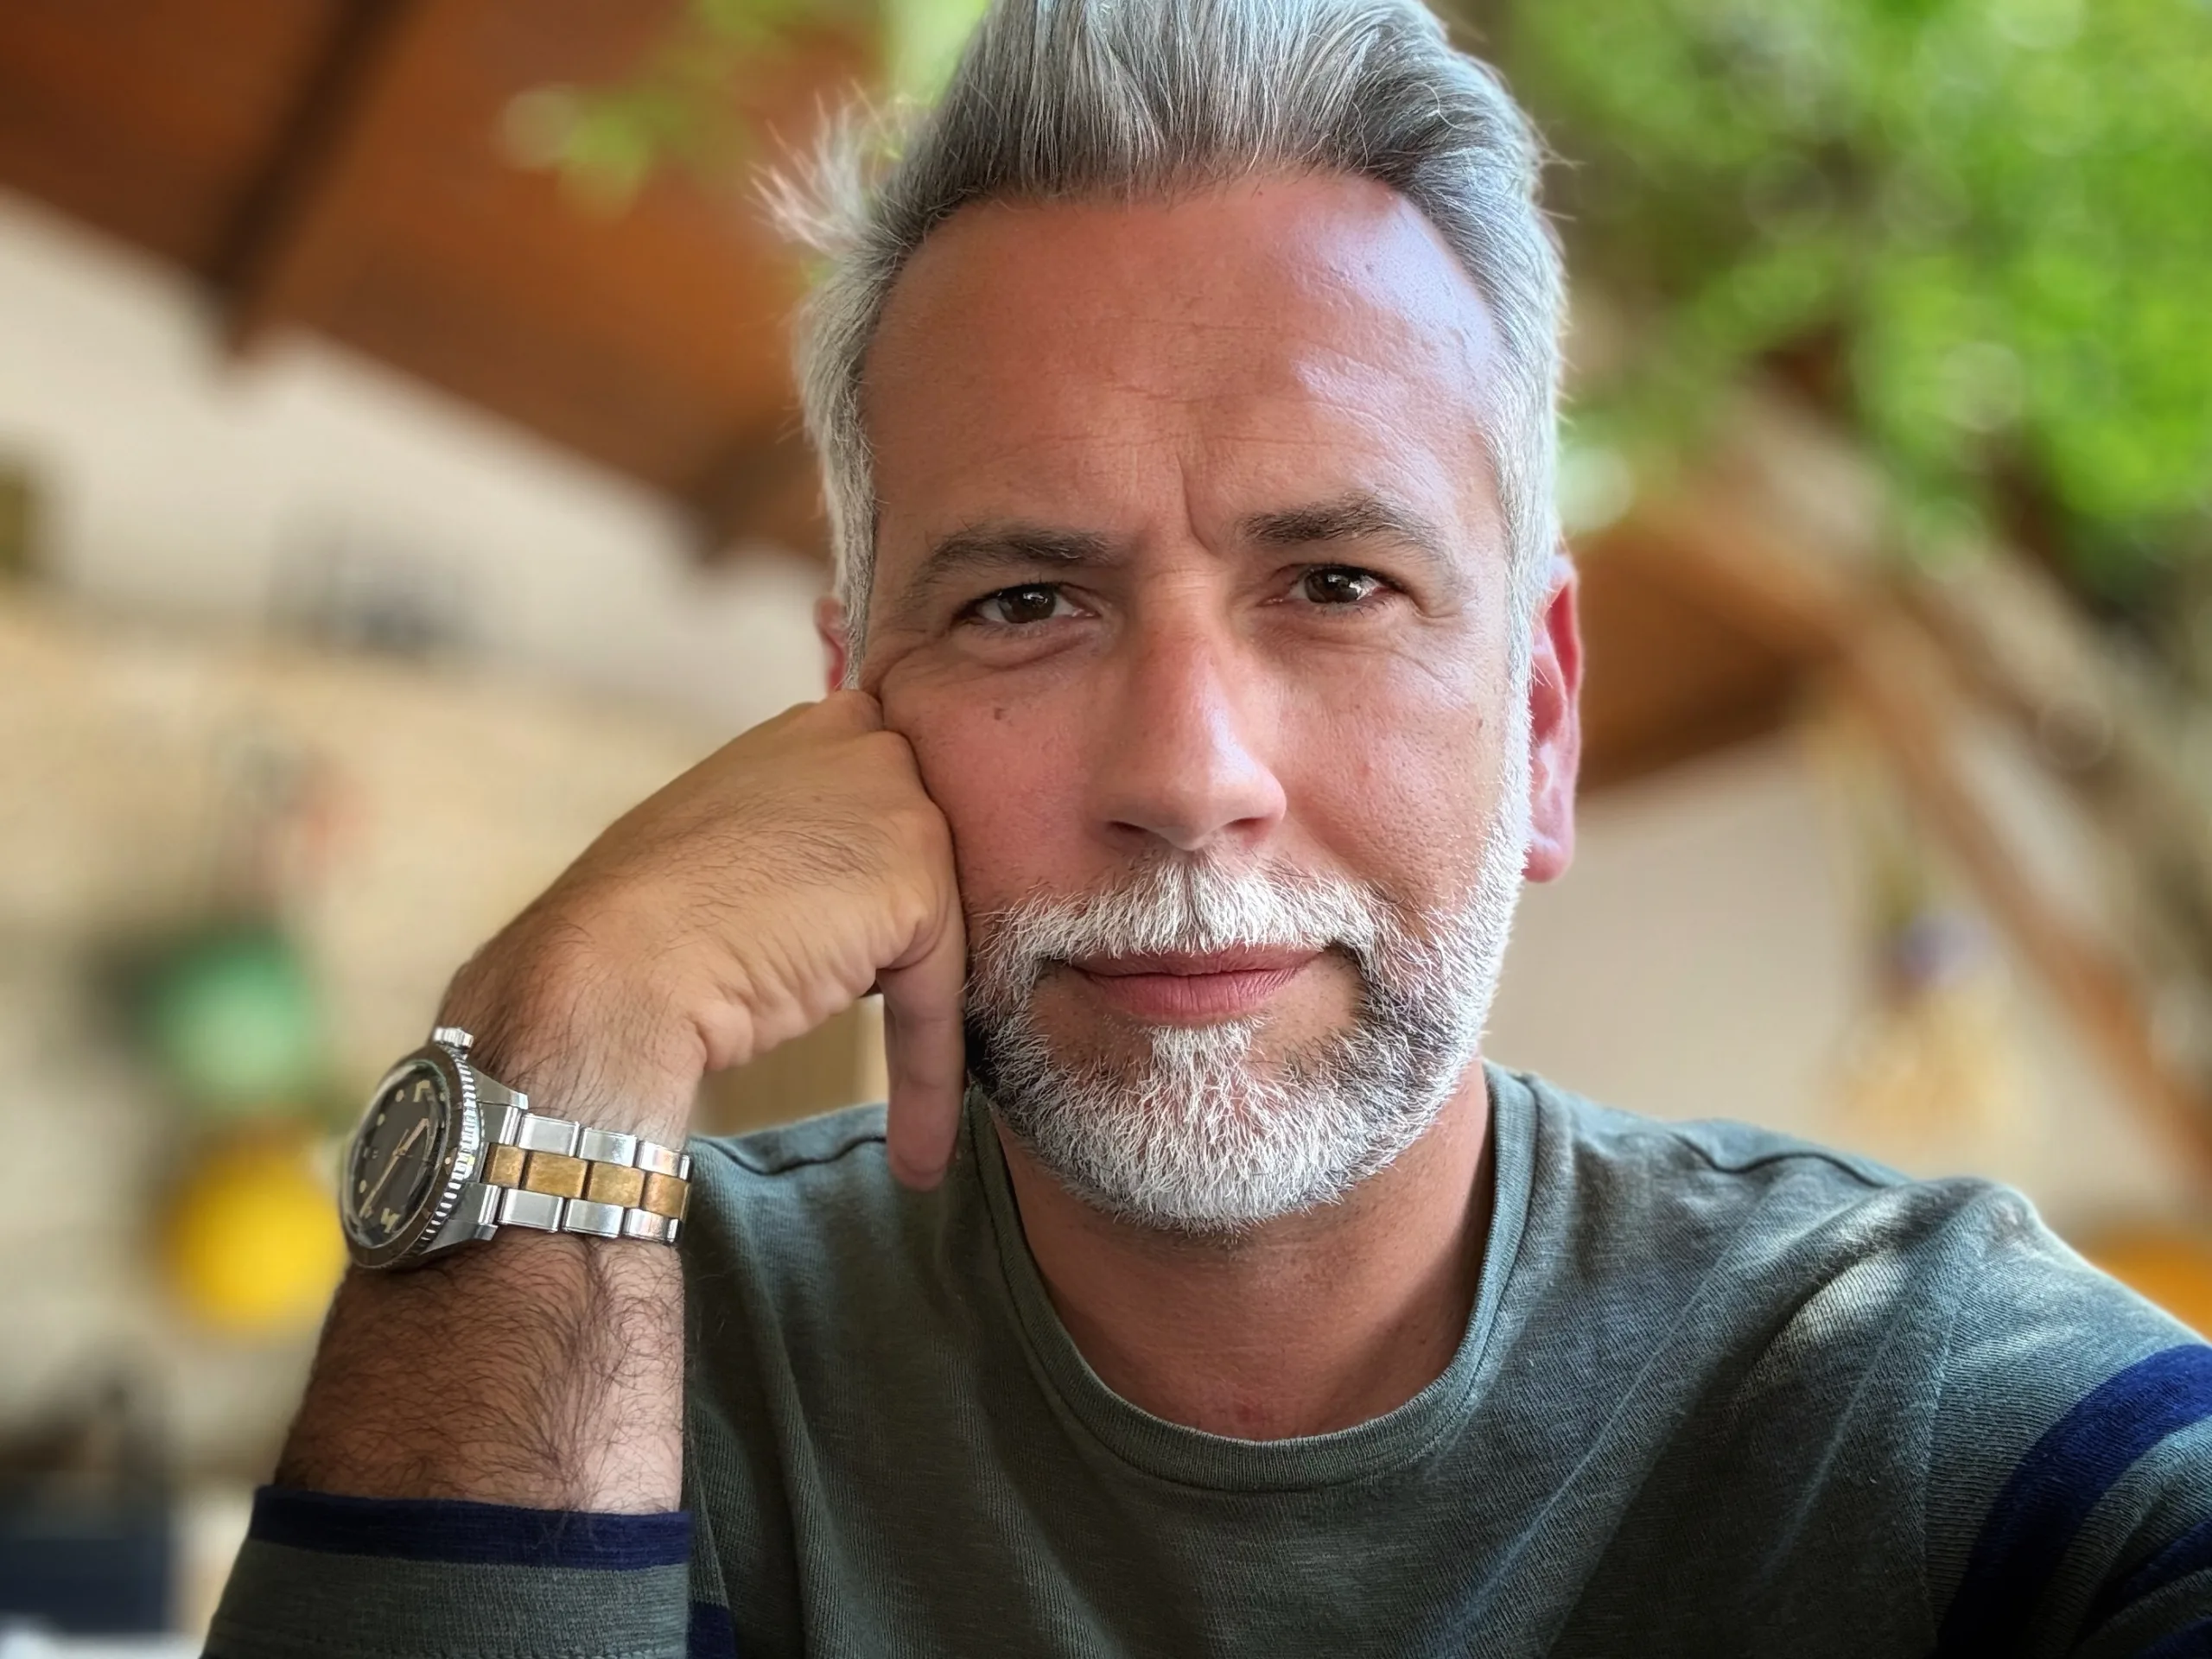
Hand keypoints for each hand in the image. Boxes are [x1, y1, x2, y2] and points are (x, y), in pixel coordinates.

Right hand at [442, 691, 967, 1186]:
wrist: (609, 968)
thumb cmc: (642, 926)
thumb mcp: (731, 846)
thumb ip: (800, 844)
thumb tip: (846, 904)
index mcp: (815, 729)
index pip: (895, 803)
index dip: (892, 889)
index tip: (886, 962)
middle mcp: (864, 742)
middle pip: (933, 861)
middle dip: (921, 946)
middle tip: (896, 1032)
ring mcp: (896, 801)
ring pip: (938, 930)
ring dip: (925, 1023)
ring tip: (911, 1118)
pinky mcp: (916, 876)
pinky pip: (939, 990)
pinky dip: (928, 1075)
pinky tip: (917, 1155)